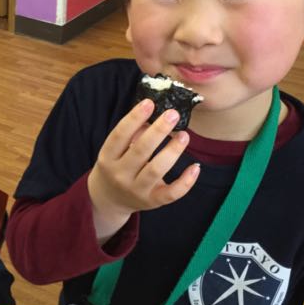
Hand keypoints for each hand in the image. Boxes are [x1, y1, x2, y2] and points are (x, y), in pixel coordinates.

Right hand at [87, 98, 199, 240]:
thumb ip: (132, 134)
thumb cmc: (116, 167)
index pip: (119, 135)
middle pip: (140, 151)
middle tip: (173, 114)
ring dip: (172, 151)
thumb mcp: (115, 151)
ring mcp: (136, 190)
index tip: (149, 103)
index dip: (133, 118)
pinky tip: (195, 166)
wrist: (109, 199)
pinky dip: (186, 181)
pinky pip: (171, 193)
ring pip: (156, 170)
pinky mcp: (152, 202)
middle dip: (158, 131)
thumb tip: (154, 116)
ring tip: (184, 135)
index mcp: (107, 158)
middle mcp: (120, 174)